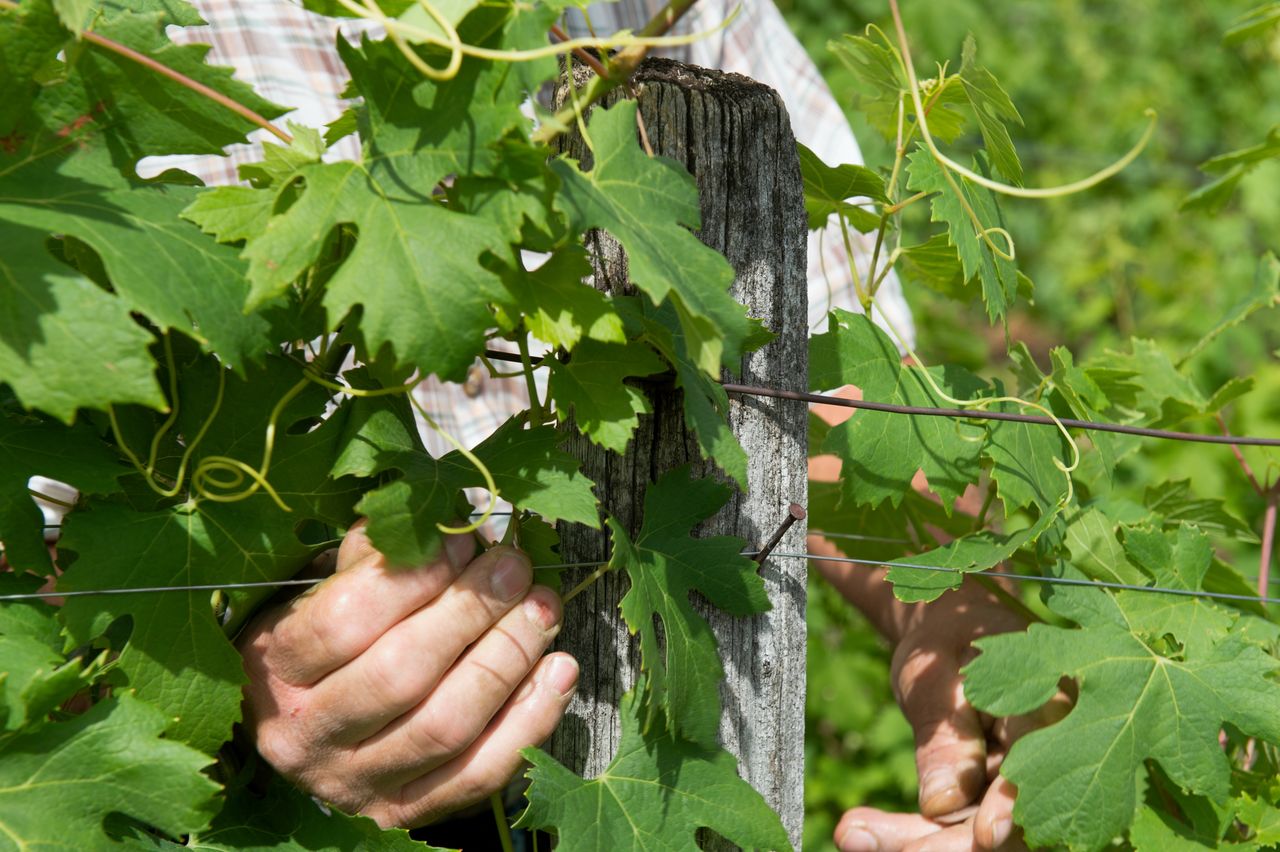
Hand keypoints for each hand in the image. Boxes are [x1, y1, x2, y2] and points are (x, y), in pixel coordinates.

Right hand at [237, 521, 577, 827]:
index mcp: (276, 667)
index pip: (345, 620)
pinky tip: (558, 670)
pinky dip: (530, 720)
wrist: (312, 732)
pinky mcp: (405, 813)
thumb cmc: (328, 644)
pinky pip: (480, 774)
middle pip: (402, 673)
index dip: (415, 575)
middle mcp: (306, 735)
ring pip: (446, 725)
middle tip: (514, 569)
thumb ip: (378, 555)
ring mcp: (356, 784)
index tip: (461, 541)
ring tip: (543, 609)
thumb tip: (450, 521)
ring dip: (508, 658)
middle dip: (471, 611)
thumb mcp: (326, 591)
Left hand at [812, 535, 1070, 851]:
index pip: (1039, 762)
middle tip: (866, 839)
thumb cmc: (946, 641)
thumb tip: (942, 805)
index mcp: (1049, 704)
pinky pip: (957, 826)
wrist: (948, 638)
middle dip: (948, 843)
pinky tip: (857, 832)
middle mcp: (1049, 754)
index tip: (986, 836)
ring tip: (851, 834)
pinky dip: (911, 833)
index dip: (1013, 805)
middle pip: (1009, 815)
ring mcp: (1021, 783)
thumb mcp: (934, 674)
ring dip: (919, 842)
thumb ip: (946, 735)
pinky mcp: (992, 800)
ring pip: (978, 831)